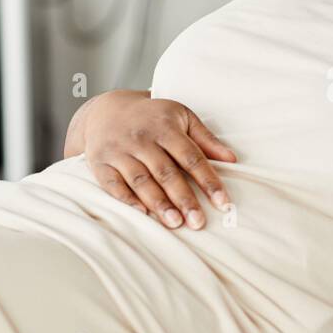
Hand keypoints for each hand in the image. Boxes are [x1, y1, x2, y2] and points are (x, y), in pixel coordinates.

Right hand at [84, 91, 235, 229]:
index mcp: (165, 127)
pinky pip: (113, 184)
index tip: (223, 204)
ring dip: (159, 203)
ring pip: (141, 180)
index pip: (191, 158)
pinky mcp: (100, 163)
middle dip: (184, 199)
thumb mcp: (181, 117)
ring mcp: (119, 151)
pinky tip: (143, 214)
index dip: (208, 181)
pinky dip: (127, 199)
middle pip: (166, 172)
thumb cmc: (153, 117)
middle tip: (198, 222)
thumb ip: (206, 139)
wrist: (107, 109)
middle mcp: (141, 139)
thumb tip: (232, 159)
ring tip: (175, 223)